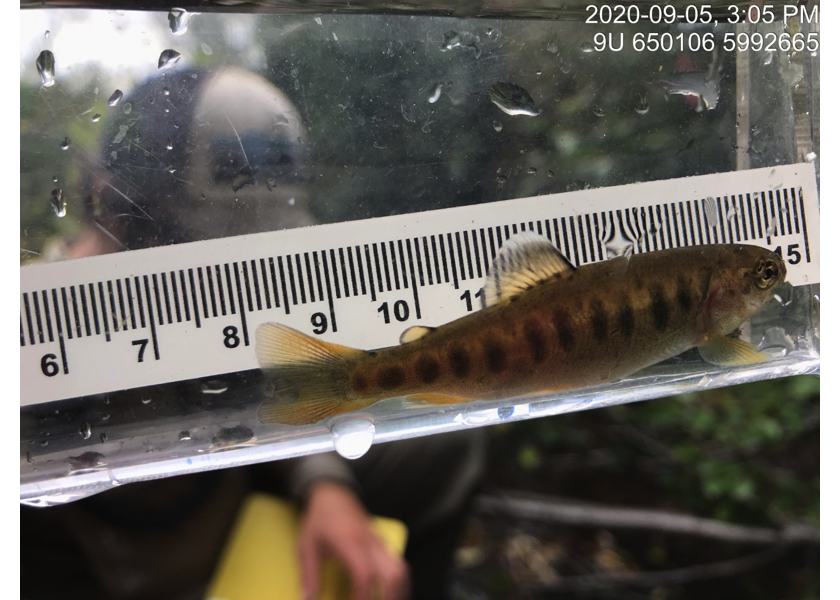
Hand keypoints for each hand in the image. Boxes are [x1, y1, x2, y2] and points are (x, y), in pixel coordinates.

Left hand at [298, 481, 408, 599]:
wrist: (332, 492)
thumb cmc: (319, 519)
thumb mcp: (307, 546)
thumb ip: (309, 575)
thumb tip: (307, 599)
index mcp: (350, 544)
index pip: (365, 574)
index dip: (363, 596)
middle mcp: (369, 543)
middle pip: (392, 575)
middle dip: (388, 597)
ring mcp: (378, 541)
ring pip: (401, 569)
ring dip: (398, 590)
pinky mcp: (381, 541)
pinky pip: (398, 562)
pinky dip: (399, 581)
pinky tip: (391, 592)